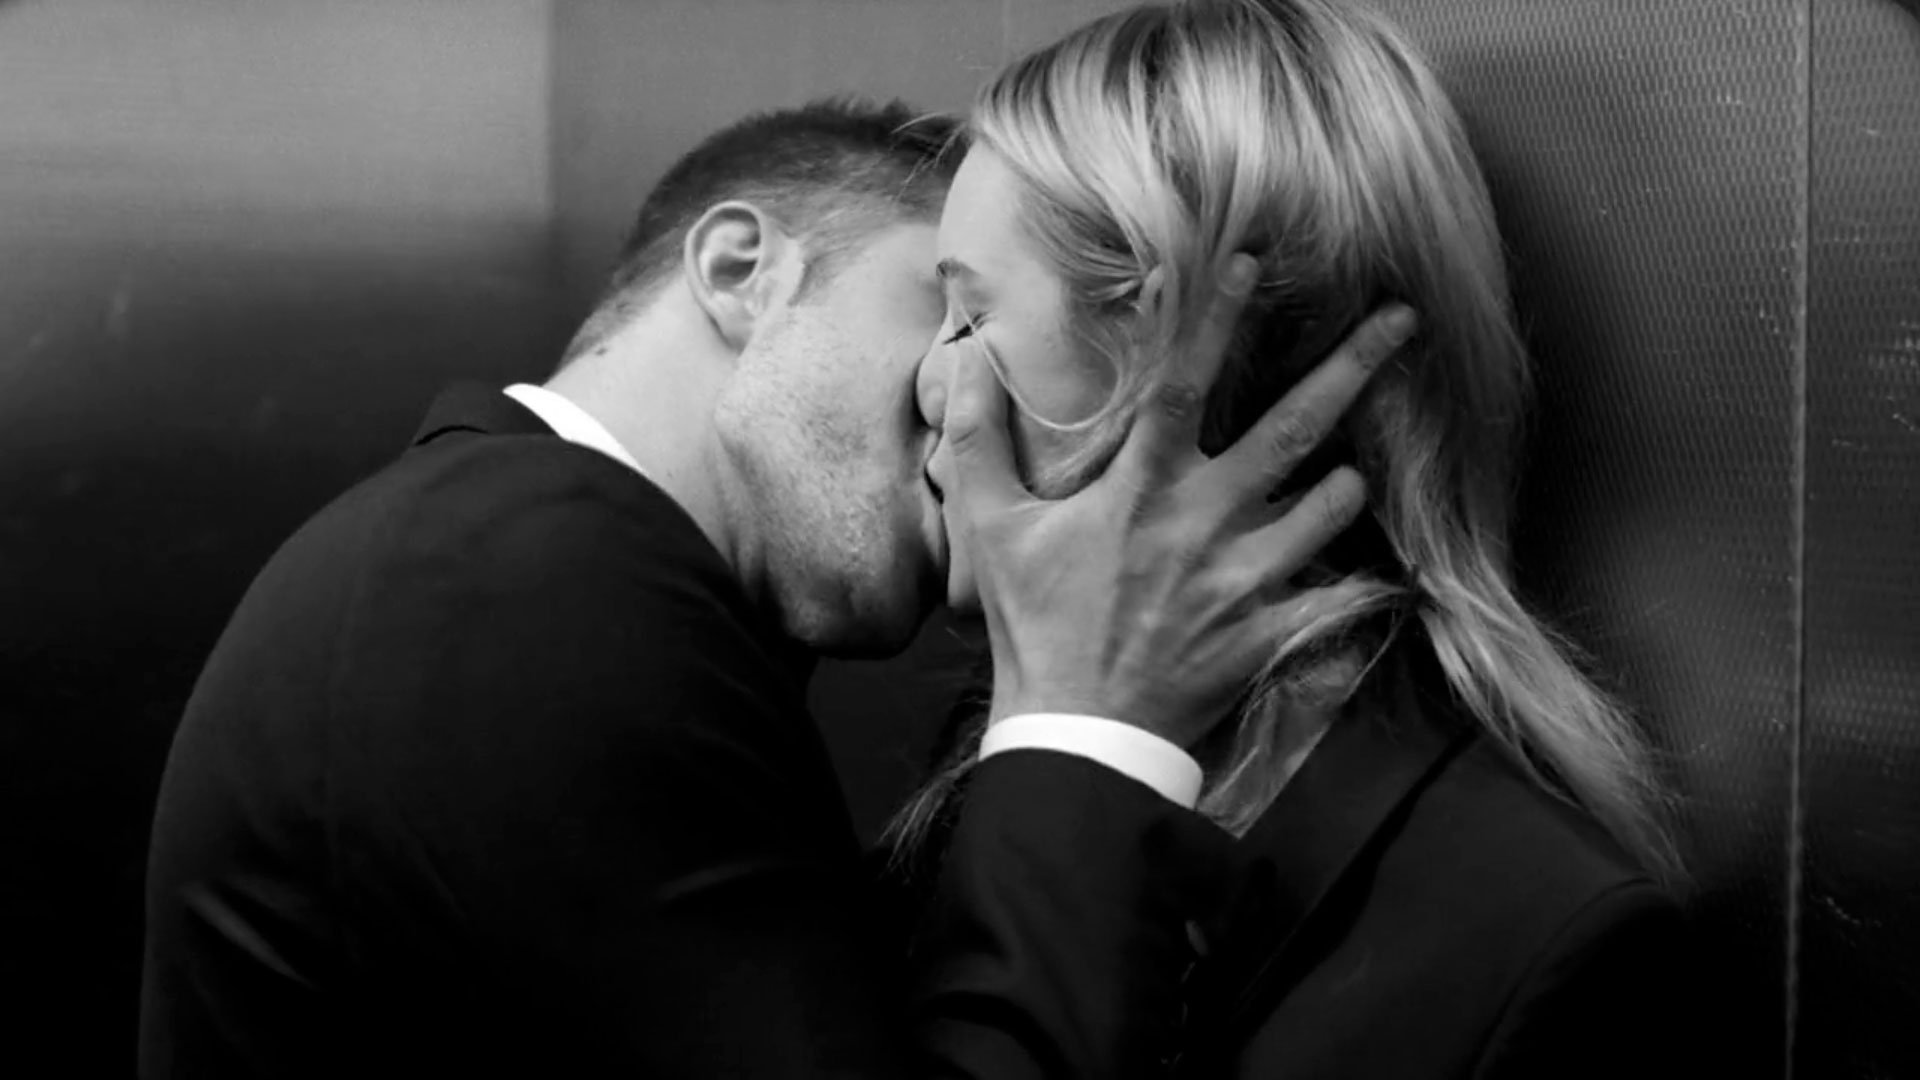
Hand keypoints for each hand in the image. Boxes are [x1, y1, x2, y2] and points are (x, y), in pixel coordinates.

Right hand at [942, 254, 1417, 748]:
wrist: (1077, 736)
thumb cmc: (1034, 627)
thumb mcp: (989, 530)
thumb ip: (978, 439)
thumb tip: (968, 360)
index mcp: (1142, 488)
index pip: (1184, 382)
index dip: (1218, 317)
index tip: (1254, 262)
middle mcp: (1206, 521)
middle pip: (1292, 429)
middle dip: (1351, 368)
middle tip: (1402, 320)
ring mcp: (1246, 578)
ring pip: (1326, 506)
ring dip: (1348, 478)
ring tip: (1359, 463)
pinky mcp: (1268, 633)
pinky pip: (1333, 598)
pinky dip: (1358, 584)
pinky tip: (1378, 574)